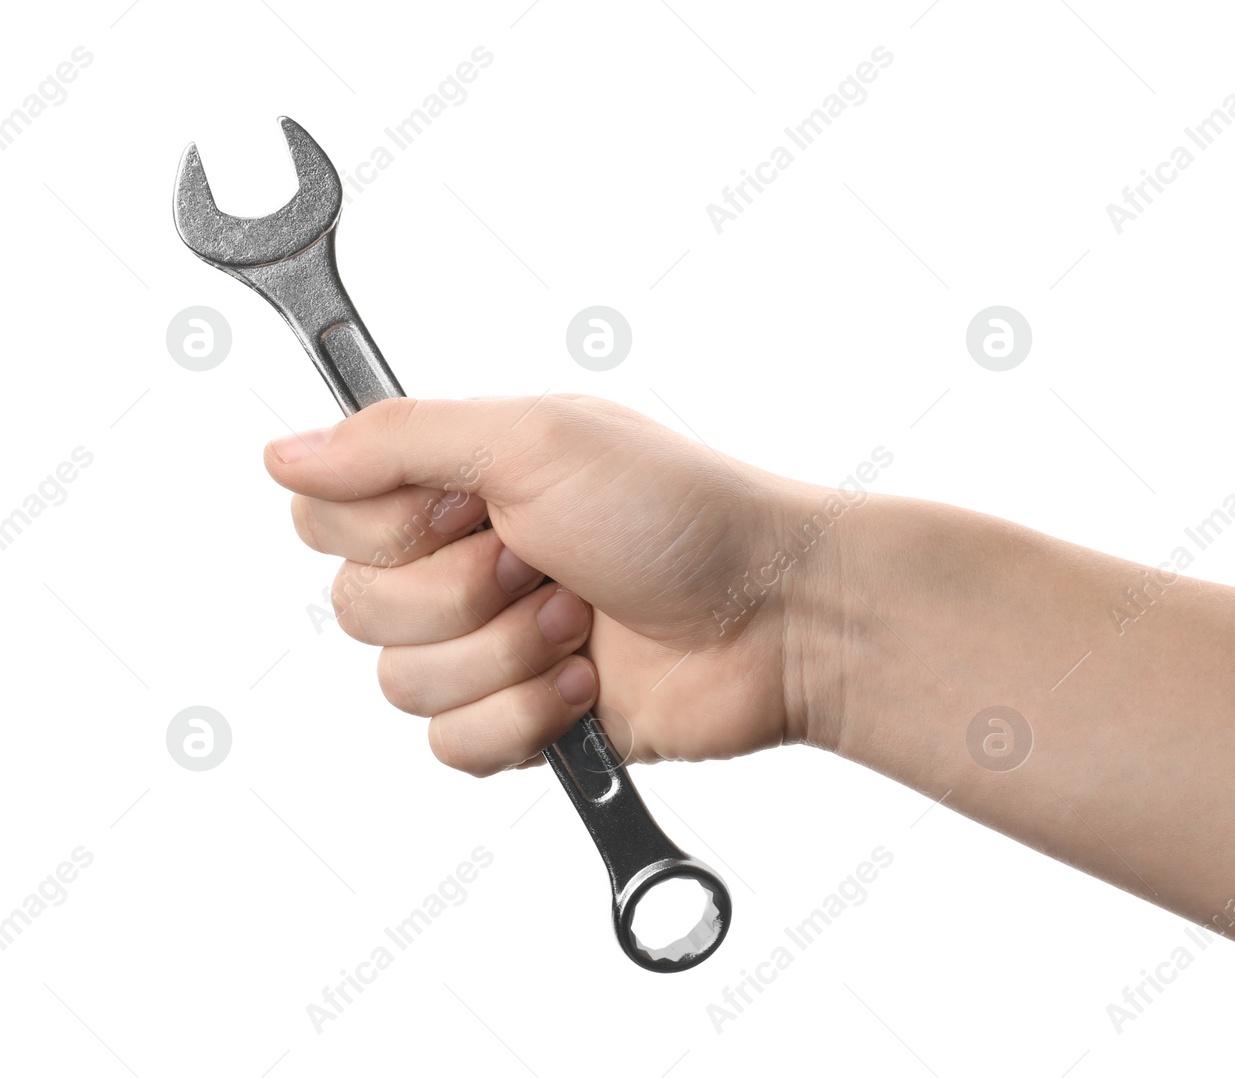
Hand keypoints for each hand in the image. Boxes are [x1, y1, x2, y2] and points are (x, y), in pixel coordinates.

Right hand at [263, 394, 828, 775]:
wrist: (776, 614)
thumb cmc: (678, 509)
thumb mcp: (535, 438)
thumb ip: (398, 440)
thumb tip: (281, 454)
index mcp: (456, 484)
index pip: (326, 516)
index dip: (382, 527)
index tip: (467, 509)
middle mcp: (462, 563)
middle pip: (354, 608)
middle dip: (461, 593)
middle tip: (547, 562)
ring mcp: (492, 646)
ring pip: (401, 683)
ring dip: (505, 654)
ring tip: (584, 621)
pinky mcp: (524, 721)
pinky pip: (451, 748)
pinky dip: (524, 716)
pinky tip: (589, 683)